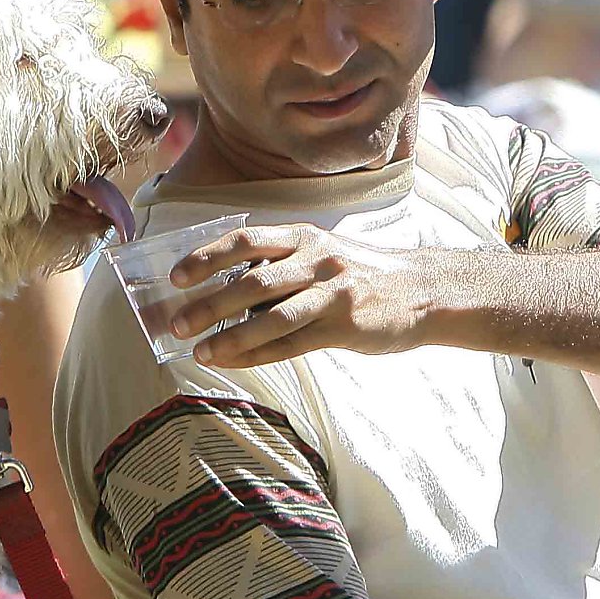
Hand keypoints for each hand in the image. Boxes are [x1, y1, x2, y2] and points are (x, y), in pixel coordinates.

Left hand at [167, 224, 433, 366]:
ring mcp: (332, 293)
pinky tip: (233, 362)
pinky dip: (258, 354)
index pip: (246, 240)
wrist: (423, 291)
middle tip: (176, 324)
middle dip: (208, 304)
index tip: (176, 276)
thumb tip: (223, 290)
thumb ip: (279, 265)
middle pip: (252, 282)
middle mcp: (316, 259)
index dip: (207, 257)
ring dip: (230, 336)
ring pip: (271, 318)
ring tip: (200, 351)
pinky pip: (293, 344)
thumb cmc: (361, 274)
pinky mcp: (344, 325)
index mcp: (303, 236)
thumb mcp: (320, 253)